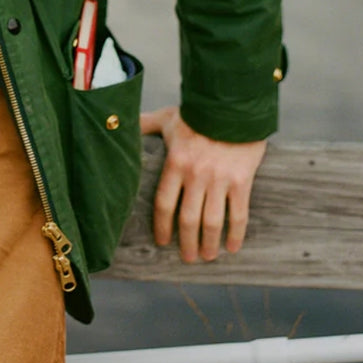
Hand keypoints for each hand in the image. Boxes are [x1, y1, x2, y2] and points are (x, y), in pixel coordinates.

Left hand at [140, 105, 266, 263]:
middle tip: (186, 257)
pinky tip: (232, 247)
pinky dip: (235, 234)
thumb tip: (121, 122)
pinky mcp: (241, 181)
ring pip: (212, 222)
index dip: (161, 226)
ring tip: (207, 256)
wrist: (234, 105)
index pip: (164, 203)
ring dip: (209, 244)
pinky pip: (238, 214)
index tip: (162, 241)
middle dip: (186, 242)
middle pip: (188, 219)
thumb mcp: (168, 118)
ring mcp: (219, 180)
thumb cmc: (197, 113)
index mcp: (175, 162)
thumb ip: (145, 125)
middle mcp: (196, 175)